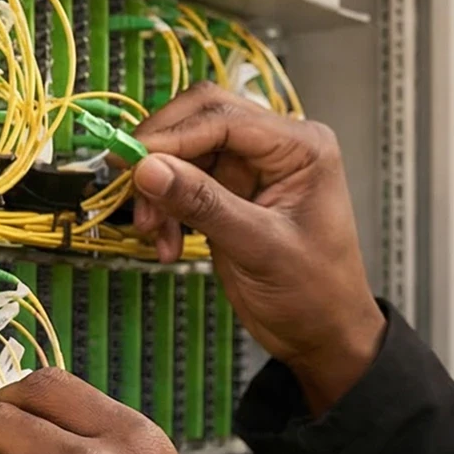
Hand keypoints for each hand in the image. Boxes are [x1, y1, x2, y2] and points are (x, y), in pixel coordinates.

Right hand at [130, 85, 384, 413]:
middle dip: (160, 156)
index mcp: (302, 147)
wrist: (323, 336)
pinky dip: (165, 209)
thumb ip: (204, 204)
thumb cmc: (317, 294)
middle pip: (199, 122)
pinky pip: (183, 183)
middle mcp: (278, 149)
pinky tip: (165, 243)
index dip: (172, 135)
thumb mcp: (260, 248)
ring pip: (183, 154)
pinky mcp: (231, 194)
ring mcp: (252, 170)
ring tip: (153, 233)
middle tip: (130, 187)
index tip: (131, 161)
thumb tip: (149, 167)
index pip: (224, 117)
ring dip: (158, 190)